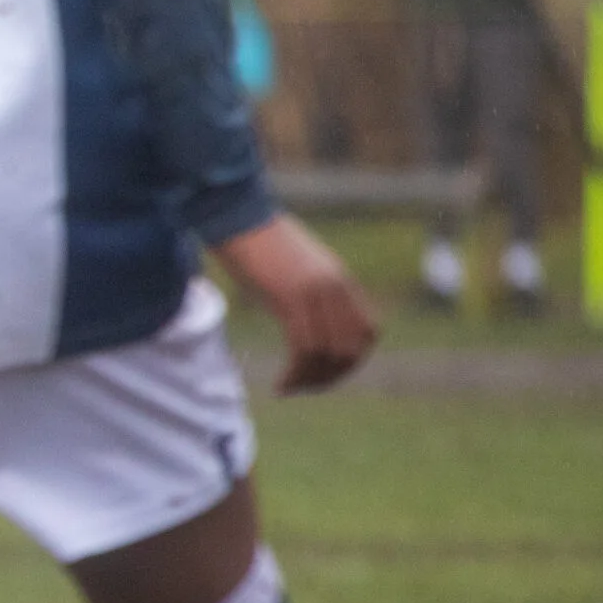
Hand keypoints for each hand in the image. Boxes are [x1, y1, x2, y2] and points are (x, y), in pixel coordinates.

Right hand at [212, 214, 377, 395]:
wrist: (235, 213)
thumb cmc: (255, 238)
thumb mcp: (295, 265)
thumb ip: (309, 287)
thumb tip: (306, 311)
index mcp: (340, 279)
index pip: (367, 331)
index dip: (352, 360)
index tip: (324, 371)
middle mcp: (335, 287)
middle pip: (352, 348)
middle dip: (332, 376)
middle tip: (305, 387)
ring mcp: (314, 292)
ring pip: (328, 353)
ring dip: (310, 379)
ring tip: (289, 388)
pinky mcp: (289, 298)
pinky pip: (303, 348)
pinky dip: (295, 374)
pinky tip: (280, 384)